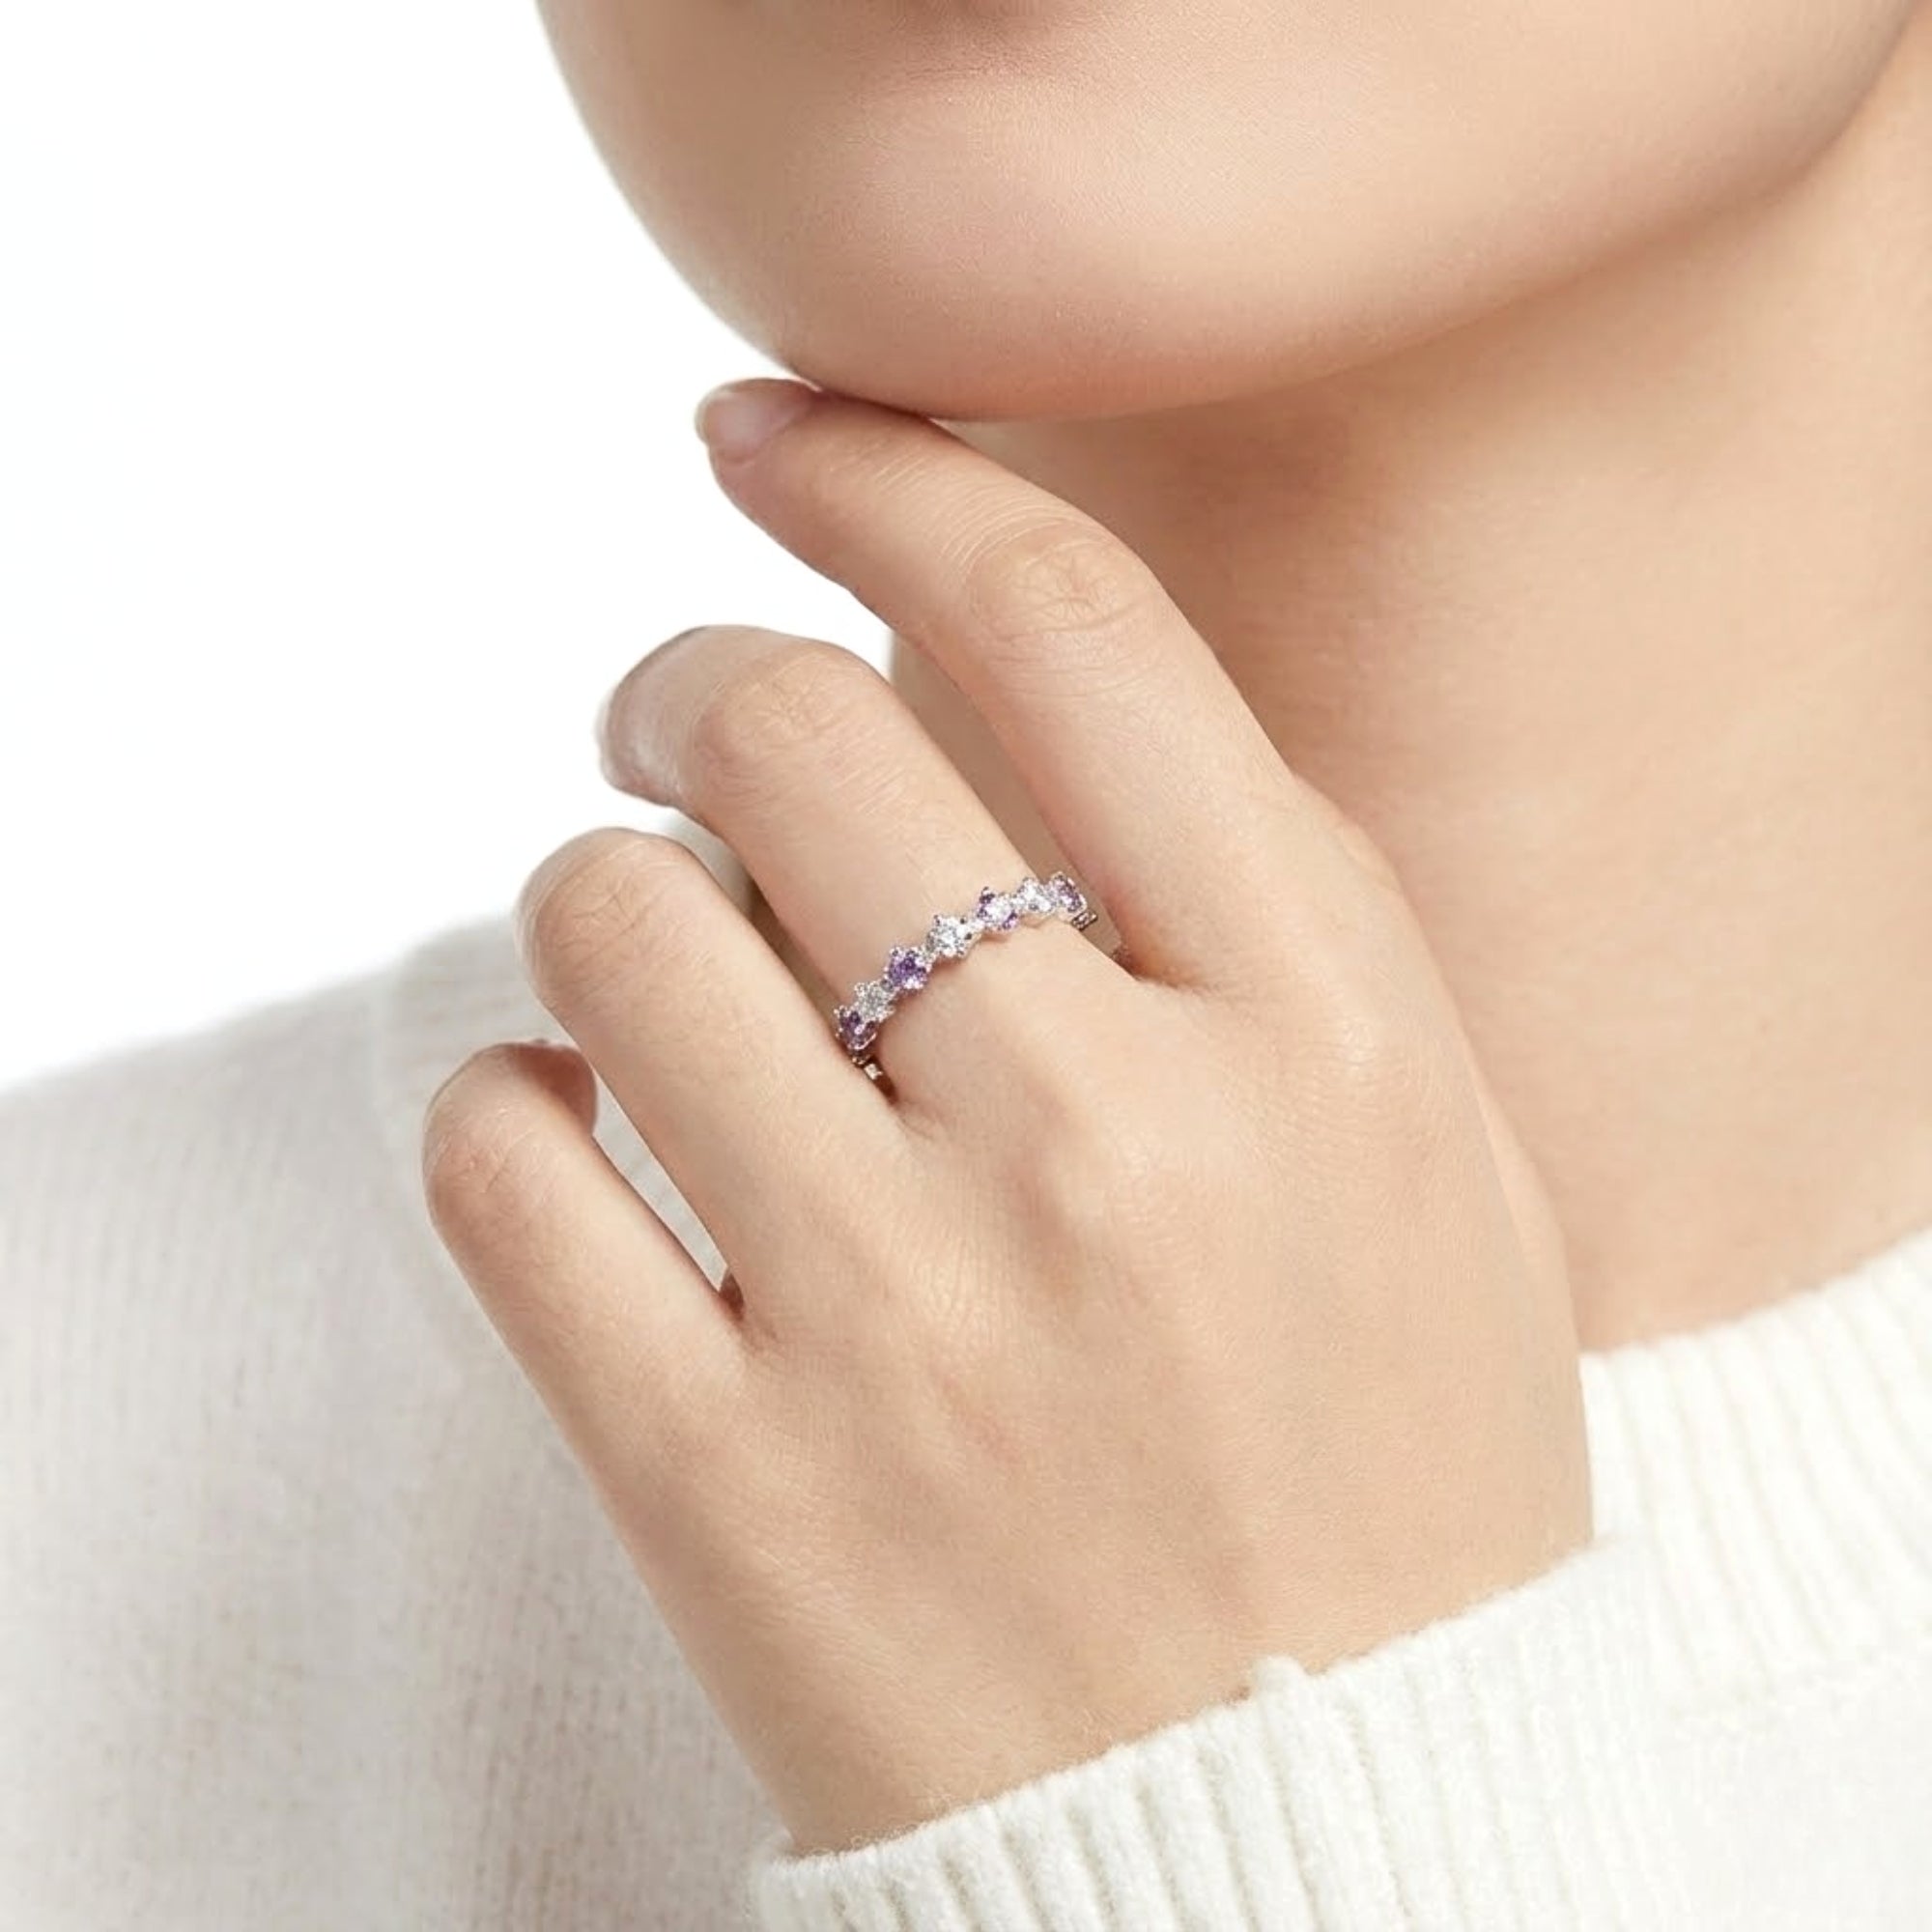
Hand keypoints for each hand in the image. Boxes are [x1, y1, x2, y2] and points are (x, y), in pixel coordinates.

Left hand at [420, 378, 1591, 1859]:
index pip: (1067, 624)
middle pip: (781, 729)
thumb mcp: (1429, 1162)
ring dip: (598, 896)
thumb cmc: (1387, 1495)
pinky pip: (501, 1165)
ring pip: (606, 922)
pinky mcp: (721, 1483)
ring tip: (652, 964)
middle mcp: (1109, 1145)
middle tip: (671, 726)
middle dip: (681, 681)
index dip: (887, 474)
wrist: (1322, 1856)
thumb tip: (1009, 696)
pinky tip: (578, 1133)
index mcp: (1323, 1041)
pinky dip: (508, 1104)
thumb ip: (1263, 914)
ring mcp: (901, 1318)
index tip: (774, 433)